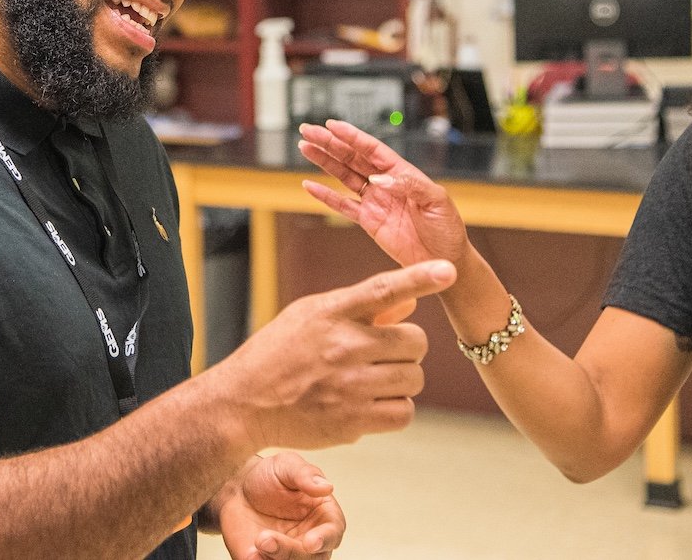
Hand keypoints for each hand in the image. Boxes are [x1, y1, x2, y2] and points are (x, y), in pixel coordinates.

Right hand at [213, 259, 454, 451]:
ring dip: (402, 379)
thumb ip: (359, 309)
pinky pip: (404, 413)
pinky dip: (396, 409)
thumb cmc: (278, 353)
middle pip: (414, 343)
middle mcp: (342, 346)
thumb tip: (408, 303)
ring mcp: (349, 385)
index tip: (447, 270)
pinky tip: (373, 403)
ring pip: (414, 379)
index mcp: (330, 312)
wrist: (243, 402)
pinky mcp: (352, 421)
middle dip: (406, 349)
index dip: (418, 278)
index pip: (381, 290)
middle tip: (383, 354)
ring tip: (374, 379)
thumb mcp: (310, 316)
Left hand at [216, 452, 344, 559]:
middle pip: (313, 558)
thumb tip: (326, 486)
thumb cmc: (269, 476)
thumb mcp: (286, 465)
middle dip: (290, 552)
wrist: (238, 489)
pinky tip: (251, 554)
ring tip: (257, 542)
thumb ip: (305, 474)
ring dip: (275, 559)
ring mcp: (290, 554)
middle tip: (265, 540)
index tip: (310, 542)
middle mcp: (311, 542)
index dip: (324, 539)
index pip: (333, 533)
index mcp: (324, 517)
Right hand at [299, 120, 470, 267]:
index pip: (372, 149)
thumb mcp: (436, 200)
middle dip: (329, 143)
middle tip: (308, 130)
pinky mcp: (368, 221)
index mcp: (401, 172)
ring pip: (343, 176)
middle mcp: (385, 182)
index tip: (332, 125)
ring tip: (306, 147)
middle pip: (352, 158)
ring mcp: (375, 201)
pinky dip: (325, 196)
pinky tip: (310, 186)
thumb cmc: (447, 227)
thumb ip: (409, 185)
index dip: (351, 136)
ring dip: (324, 162)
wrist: (444, 258)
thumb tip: (379, 178)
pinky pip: (343, 206)